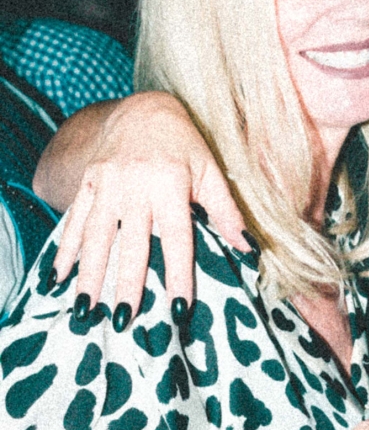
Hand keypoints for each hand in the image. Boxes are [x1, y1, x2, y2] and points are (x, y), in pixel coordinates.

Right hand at [50, 92, 247, 318]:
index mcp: (170, 184)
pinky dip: (64, 251)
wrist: (143, 109)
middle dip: (126, 284)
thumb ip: (227, 211)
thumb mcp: (210, 171)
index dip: (178, 275)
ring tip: (88, 311)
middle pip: (131, 244)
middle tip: (124, 320)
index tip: (179, 309)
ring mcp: (107, 185)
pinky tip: (58, 279)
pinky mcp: (88, 184)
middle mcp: (135, 186)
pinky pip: (74, 222)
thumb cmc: (185, 144)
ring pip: (97, 237)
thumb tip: (249, 250)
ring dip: (90, 276)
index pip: (177, 238)